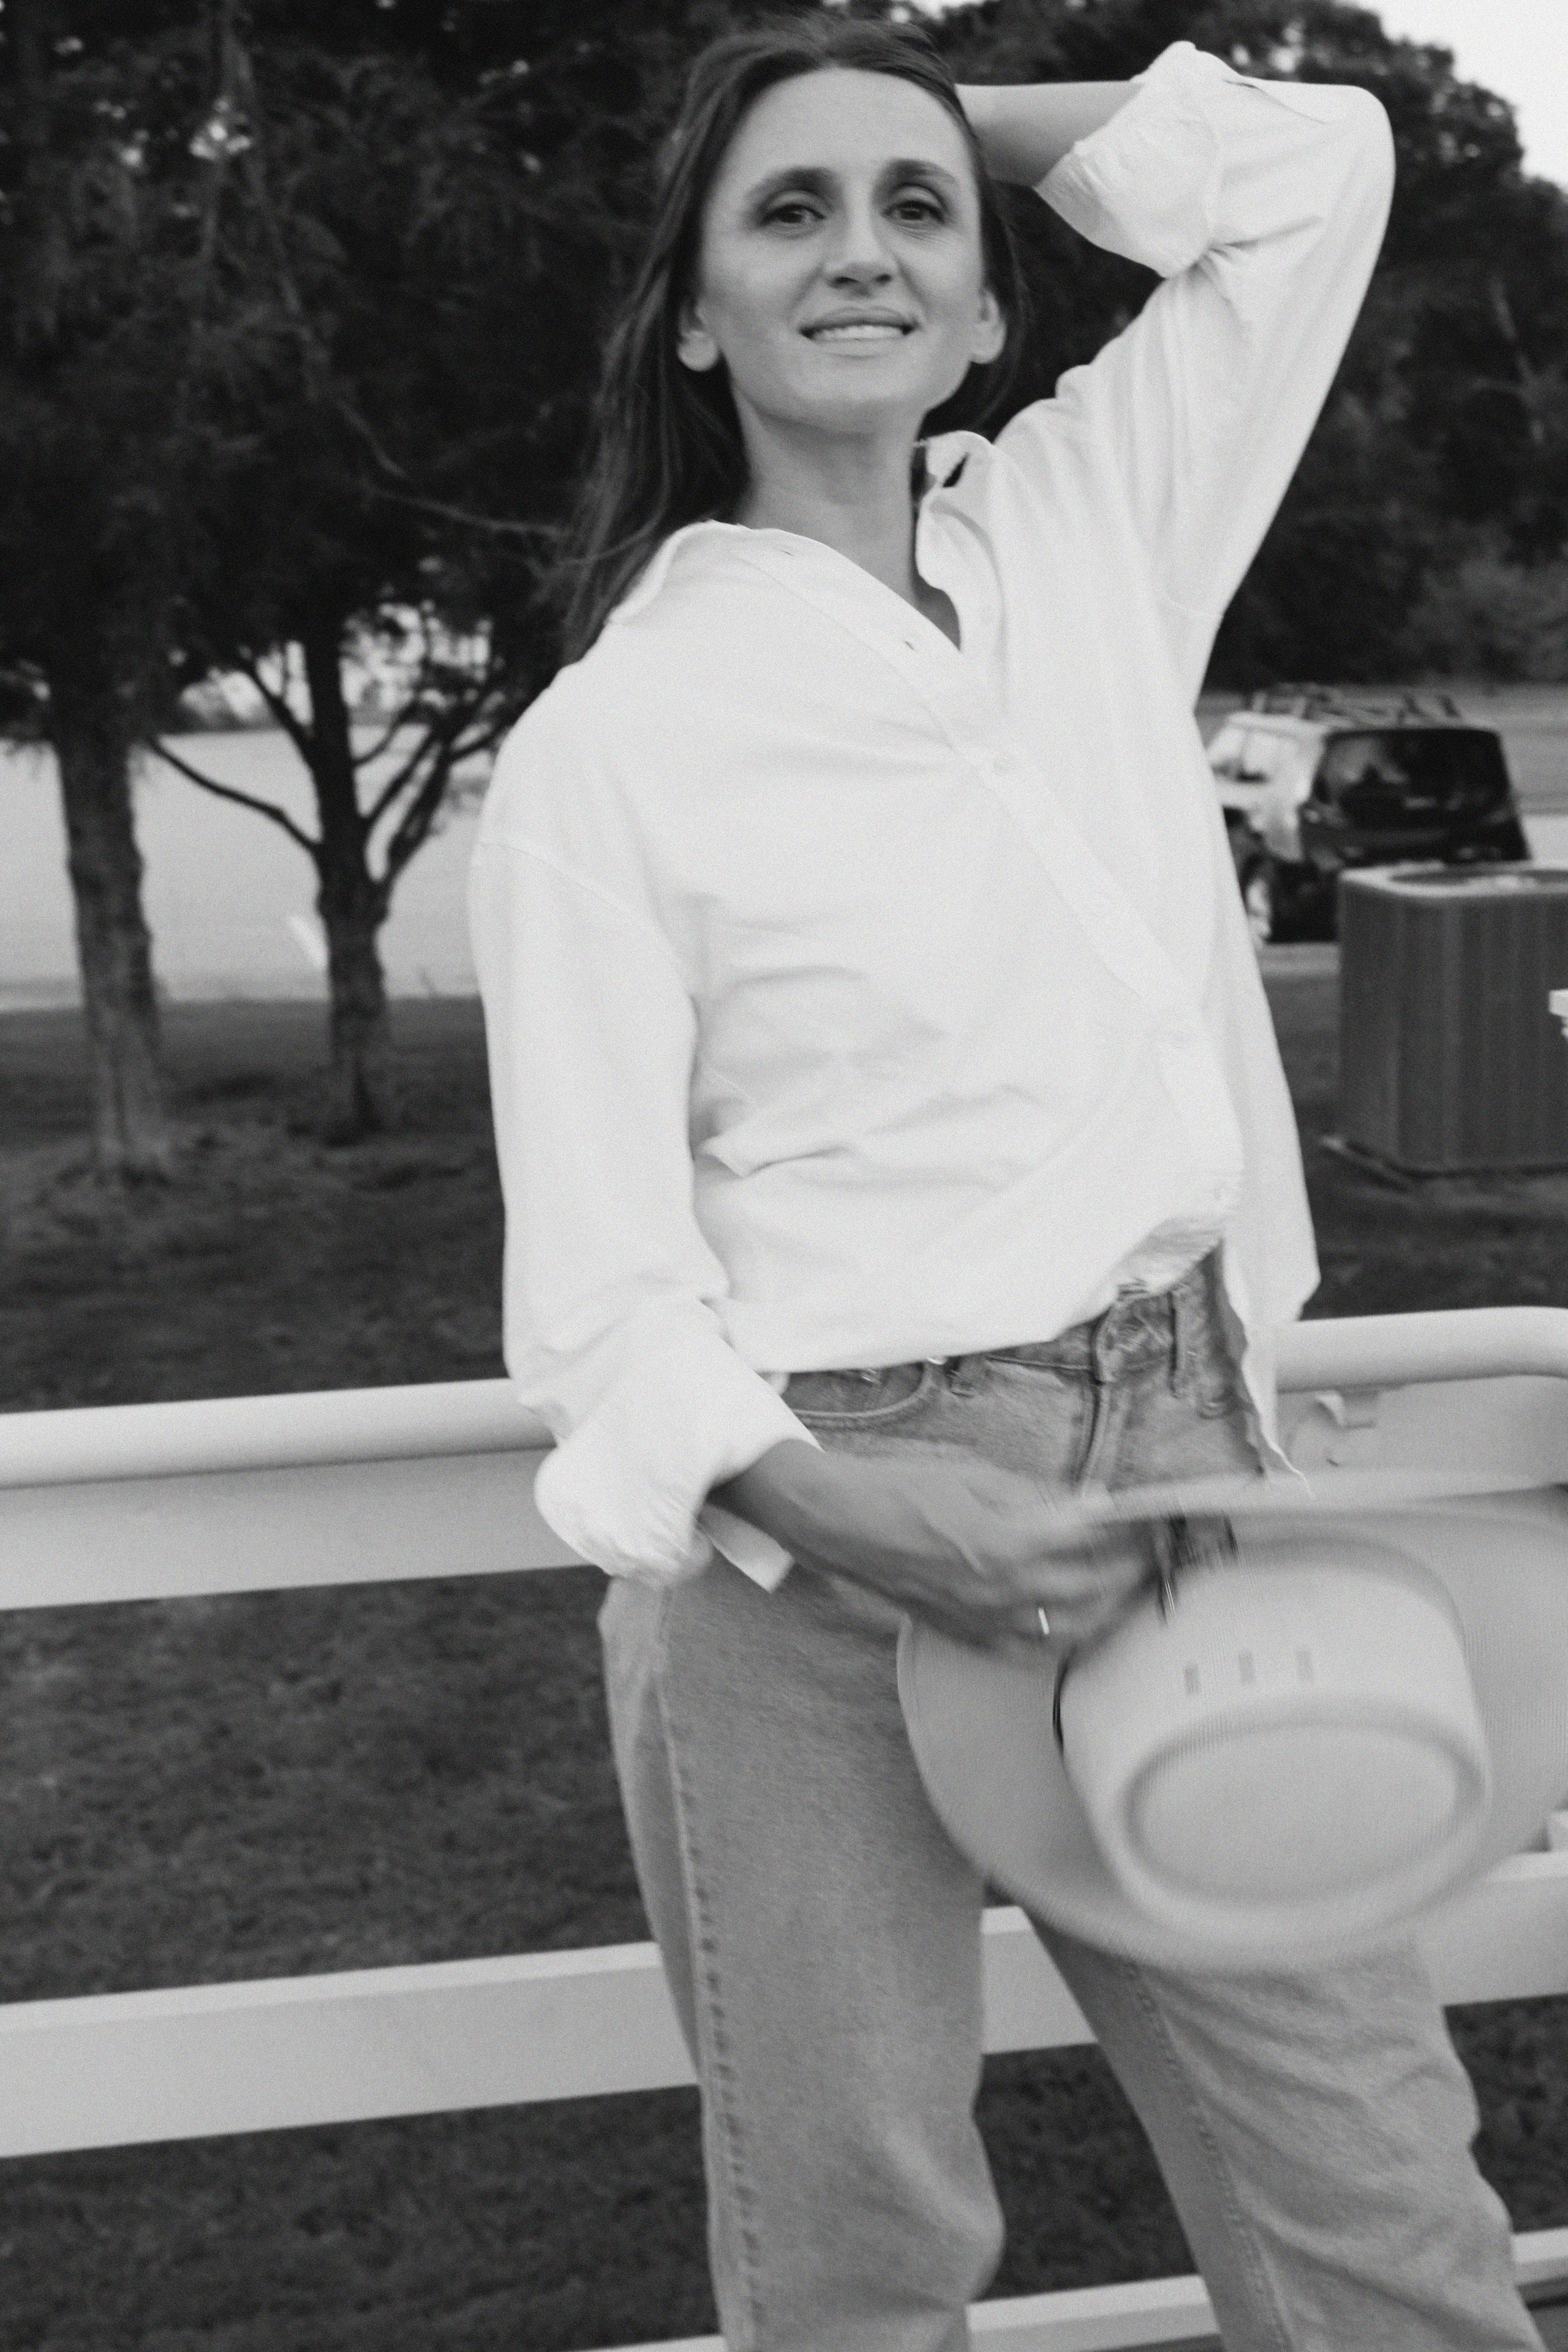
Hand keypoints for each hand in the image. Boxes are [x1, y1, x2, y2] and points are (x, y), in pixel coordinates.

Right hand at [788, 1449, 1155, 1655]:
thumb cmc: (903, 1489)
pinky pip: (1033, 1651)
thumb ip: (1039, 1496)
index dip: (1134, 1534)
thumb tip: (1093, 1505)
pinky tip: (1082, 1622)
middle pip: (1095, 1592)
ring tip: (1132, 1587)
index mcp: (1008, 1543)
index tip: (1158, 1522)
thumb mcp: (977, 1474)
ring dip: (1110, 1610)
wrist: (840, 1525)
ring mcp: (986, 1621)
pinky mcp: (968, 1636)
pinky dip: (1068, 1638)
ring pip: (1072, 1631)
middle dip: (1135, 1573)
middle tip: (1158, 1554)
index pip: (1095, 1544)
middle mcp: (1002, 1592)